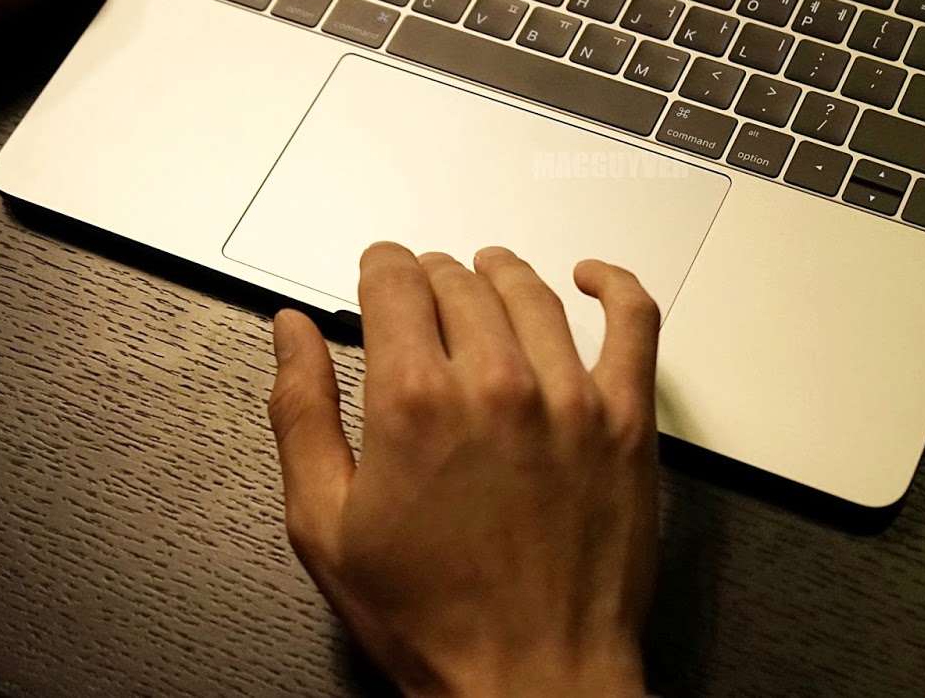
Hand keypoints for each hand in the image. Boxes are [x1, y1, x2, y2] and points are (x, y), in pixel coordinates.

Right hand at [267, 243, 661, 697]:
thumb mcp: (325, 525)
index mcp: (414, 402)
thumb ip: (301, 412)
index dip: (380, 267)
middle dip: (430, 275)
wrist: (530, 679)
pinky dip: (615, 285)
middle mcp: (494, 384)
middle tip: (422, 291)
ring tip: (486, 275)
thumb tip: (290, 333)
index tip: (379, 272)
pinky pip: (634, 321)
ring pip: (531, 292)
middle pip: (458, 282)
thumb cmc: (433, 619)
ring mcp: (569, 397)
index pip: (395, 282)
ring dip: (499, 273)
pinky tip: (592, 278)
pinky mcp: (626, 420)